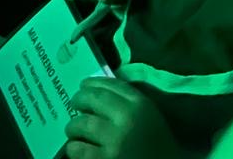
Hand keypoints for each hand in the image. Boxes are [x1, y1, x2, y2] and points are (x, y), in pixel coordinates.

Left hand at [65, 80, 179, 158]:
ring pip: (81, 124)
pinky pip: (79, 149)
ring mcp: (115, 141)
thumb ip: (130, 105)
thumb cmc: (159, 149)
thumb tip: (98, 92)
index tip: (83, 85)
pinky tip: (76, 149)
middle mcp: (127, 119)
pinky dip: (74, 148)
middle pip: (92, 98)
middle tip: (74, 104)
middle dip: (79, 100)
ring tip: (73, 131)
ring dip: (73, 127)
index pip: (110, 84)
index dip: (93, 83)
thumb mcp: (150, 119)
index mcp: (141, 105)